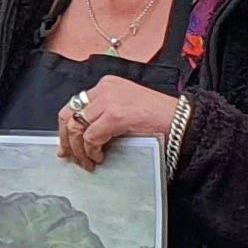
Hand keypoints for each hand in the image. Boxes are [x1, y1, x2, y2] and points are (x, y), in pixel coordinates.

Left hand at [56, 74, 179, 168]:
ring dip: (79, 150)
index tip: (66, 145)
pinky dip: (92, 151)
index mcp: (107, 85)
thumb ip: (103, 116)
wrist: (182, 121)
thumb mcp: (125, 109)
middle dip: (66, 139)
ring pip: (77, 127)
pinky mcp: (116, 115)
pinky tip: (100, 158)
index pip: (74, 104)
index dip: (65, 128)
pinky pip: (92, 137)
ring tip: (87, 162)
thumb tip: (81, 137)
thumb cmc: (158, 118)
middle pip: (69, 114)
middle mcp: (105, 89)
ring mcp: (110, 100)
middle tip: (69, 157)